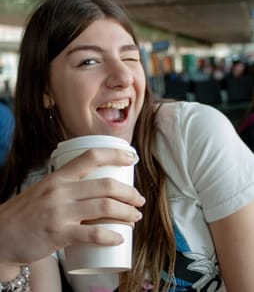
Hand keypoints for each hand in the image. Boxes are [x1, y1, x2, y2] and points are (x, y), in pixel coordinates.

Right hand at [0, 148, 144, 264]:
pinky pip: (92, 234)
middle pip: (105, 185)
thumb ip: (68, 184)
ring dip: (127, 212)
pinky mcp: (59, 234)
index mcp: (59, 176)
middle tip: (139, 199)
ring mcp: (60, 212)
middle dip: (129, 192)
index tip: (132, 157)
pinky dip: (110, 236)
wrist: (1, 234)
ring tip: (135, 216)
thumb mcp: (46, 189)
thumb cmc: (27, 211)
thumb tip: (96, 185)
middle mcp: (61, 190)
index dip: (115, 154)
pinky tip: (119, 237)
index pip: (91, 156)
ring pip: (104, 207)